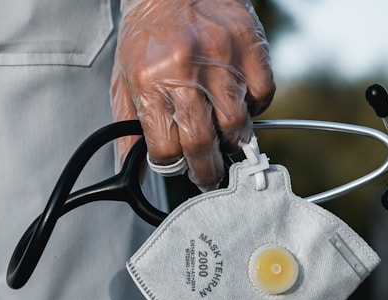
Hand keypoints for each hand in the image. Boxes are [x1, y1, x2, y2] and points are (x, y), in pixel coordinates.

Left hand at [111, 0, 274, 190]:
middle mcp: (186, 71)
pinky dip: (255, 108)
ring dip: (232, 141)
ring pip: (236, 125)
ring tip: (224, 137)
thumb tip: (132, 171)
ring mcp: (222, 58)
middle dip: (206, 171)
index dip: (173, 166)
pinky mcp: (250, 46)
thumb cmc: (149, 36)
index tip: (180, 167)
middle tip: (208, 176)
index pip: (166, 150)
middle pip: (203, 144)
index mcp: (149, 82)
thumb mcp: (124, 80)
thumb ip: (127, 129)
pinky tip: (240, 103)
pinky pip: (263, 96)